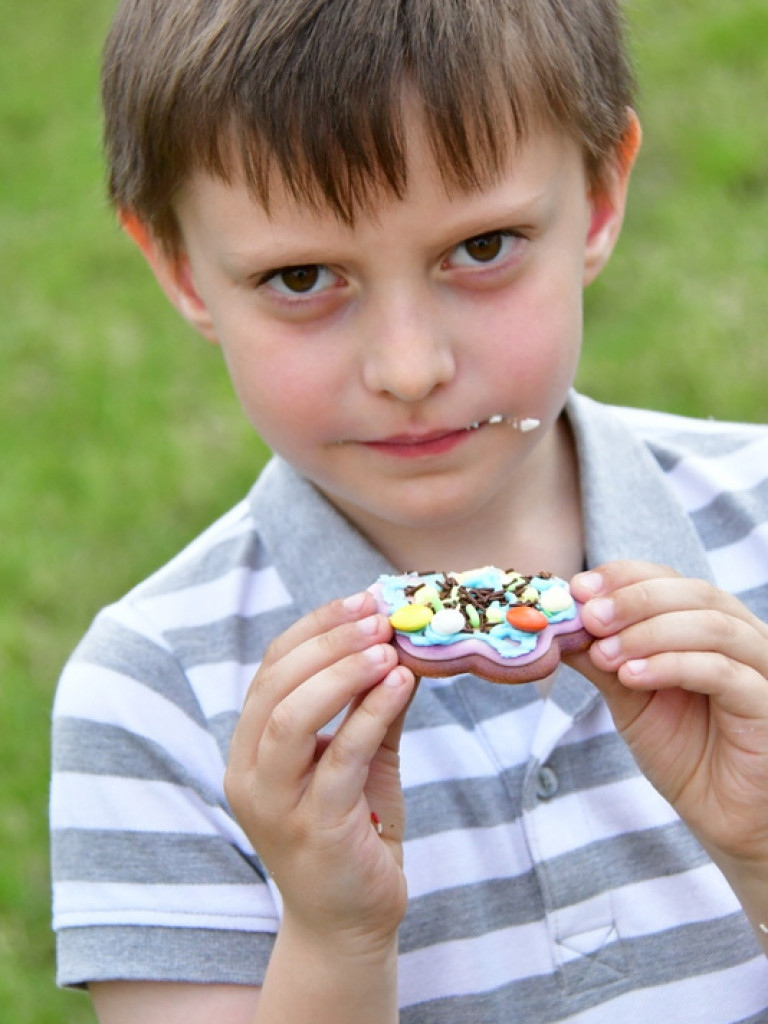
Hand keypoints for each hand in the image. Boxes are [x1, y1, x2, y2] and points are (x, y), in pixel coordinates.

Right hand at [225, 590, 416, 953]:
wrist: (349, 922)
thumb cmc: (355, 831)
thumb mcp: (362, 758)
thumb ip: (372, 706)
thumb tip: (403, 645)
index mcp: (251, 748)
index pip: (271, 670)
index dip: (315, 630)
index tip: (361, 601)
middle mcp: (249, 772)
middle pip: (276, 685)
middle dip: (329, 642)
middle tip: (378, 617)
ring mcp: (274, 802)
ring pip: (291, 716)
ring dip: (343, 672)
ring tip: (388, 645)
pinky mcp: (312, 827)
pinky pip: (339, 756)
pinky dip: (370, 712)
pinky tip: (401, 684)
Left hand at [569, 561, 767, 865]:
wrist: (721, 816)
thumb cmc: (683, 751)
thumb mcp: (629, 696)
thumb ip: (600, 657)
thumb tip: (555, 624)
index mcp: (708, 625)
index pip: (670, 579)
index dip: (624, 577)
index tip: (579, 589)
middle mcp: (742, 637)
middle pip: (694, 593)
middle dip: (634, 599)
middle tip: (589, 617)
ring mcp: (760, 669)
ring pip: (711, 626)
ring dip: (649, 632)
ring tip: (606, 653)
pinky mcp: (766, 705)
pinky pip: (723, 672)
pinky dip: (672, 665)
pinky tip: (633, 677)